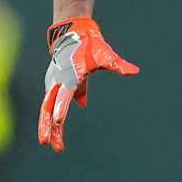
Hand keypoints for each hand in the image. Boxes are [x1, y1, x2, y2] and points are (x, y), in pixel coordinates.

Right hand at [38, 16, 138, 151]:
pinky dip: (52, 121)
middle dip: (48, 125)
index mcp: (71, 75)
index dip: (61, 107)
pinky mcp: (52, 86)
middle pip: (48, 106)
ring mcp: (52, 84)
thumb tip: (134, 72)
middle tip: (47, 143)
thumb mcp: (105, 55)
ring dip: (50, 128)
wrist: (71, 34)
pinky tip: (57, 136)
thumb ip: (118, 65)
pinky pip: (50, 106)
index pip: (65, 94)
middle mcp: (58, 81)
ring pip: (47, 109)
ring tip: (56, 147)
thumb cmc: (90, 46)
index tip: (58, 120)